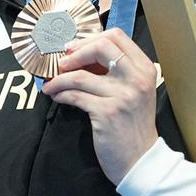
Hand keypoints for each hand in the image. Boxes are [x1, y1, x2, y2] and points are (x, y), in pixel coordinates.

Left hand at [41, 28, 158, 184]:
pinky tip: (56, 96)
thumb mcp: (132, 91)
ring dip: (58, 79)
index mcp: (145, 69)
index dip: (90, 38)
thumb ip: (115, 70)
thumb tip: (78, 52)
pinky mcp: (107, 112)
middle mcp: (137, 79)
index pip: (117, 36)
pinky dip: (59, 93)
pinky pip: (74, 95)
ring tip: (51, 84)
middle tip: (61, 63)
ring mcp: (123, 95)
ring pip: (79, 74)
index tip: (74, 49)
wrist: (140, 159)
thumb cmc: (131, 123)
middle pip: (100, 46)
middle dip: (74, 52)